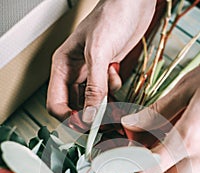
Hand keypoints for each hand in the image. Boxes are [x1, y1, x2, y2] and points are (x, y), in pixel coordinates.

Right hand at [47, 0, 155, 122]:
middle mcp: (75, 74)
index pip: (56, 104)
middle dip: (89, 116)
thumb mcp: (98, 52)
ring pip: (92, 104)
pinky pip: (108, 95)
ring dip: (104, 106)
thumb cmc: (112, 15)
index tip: (85, 124)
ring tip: (114, 99)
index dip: (68, 118)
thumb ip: (94, 87)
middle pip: (75, 108)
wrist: (134, 5)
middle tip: (103, 121)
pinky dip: (114, 92)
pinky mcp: (106, 76)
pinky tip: (116, 74)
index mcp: (63, 67)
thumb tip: (89, 115)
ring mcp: (91, 76)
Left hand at [122, 42, 199, 172]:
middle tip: (147, 156)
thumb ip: (156, 112)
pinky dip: (190, 167)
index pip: (154, 164)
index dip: (137, 162)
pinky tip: (187, 148)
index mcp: (191, 135)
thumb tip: (131, 124)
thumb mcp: (186, 88)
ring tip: (165, 152)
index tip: (130, 154)